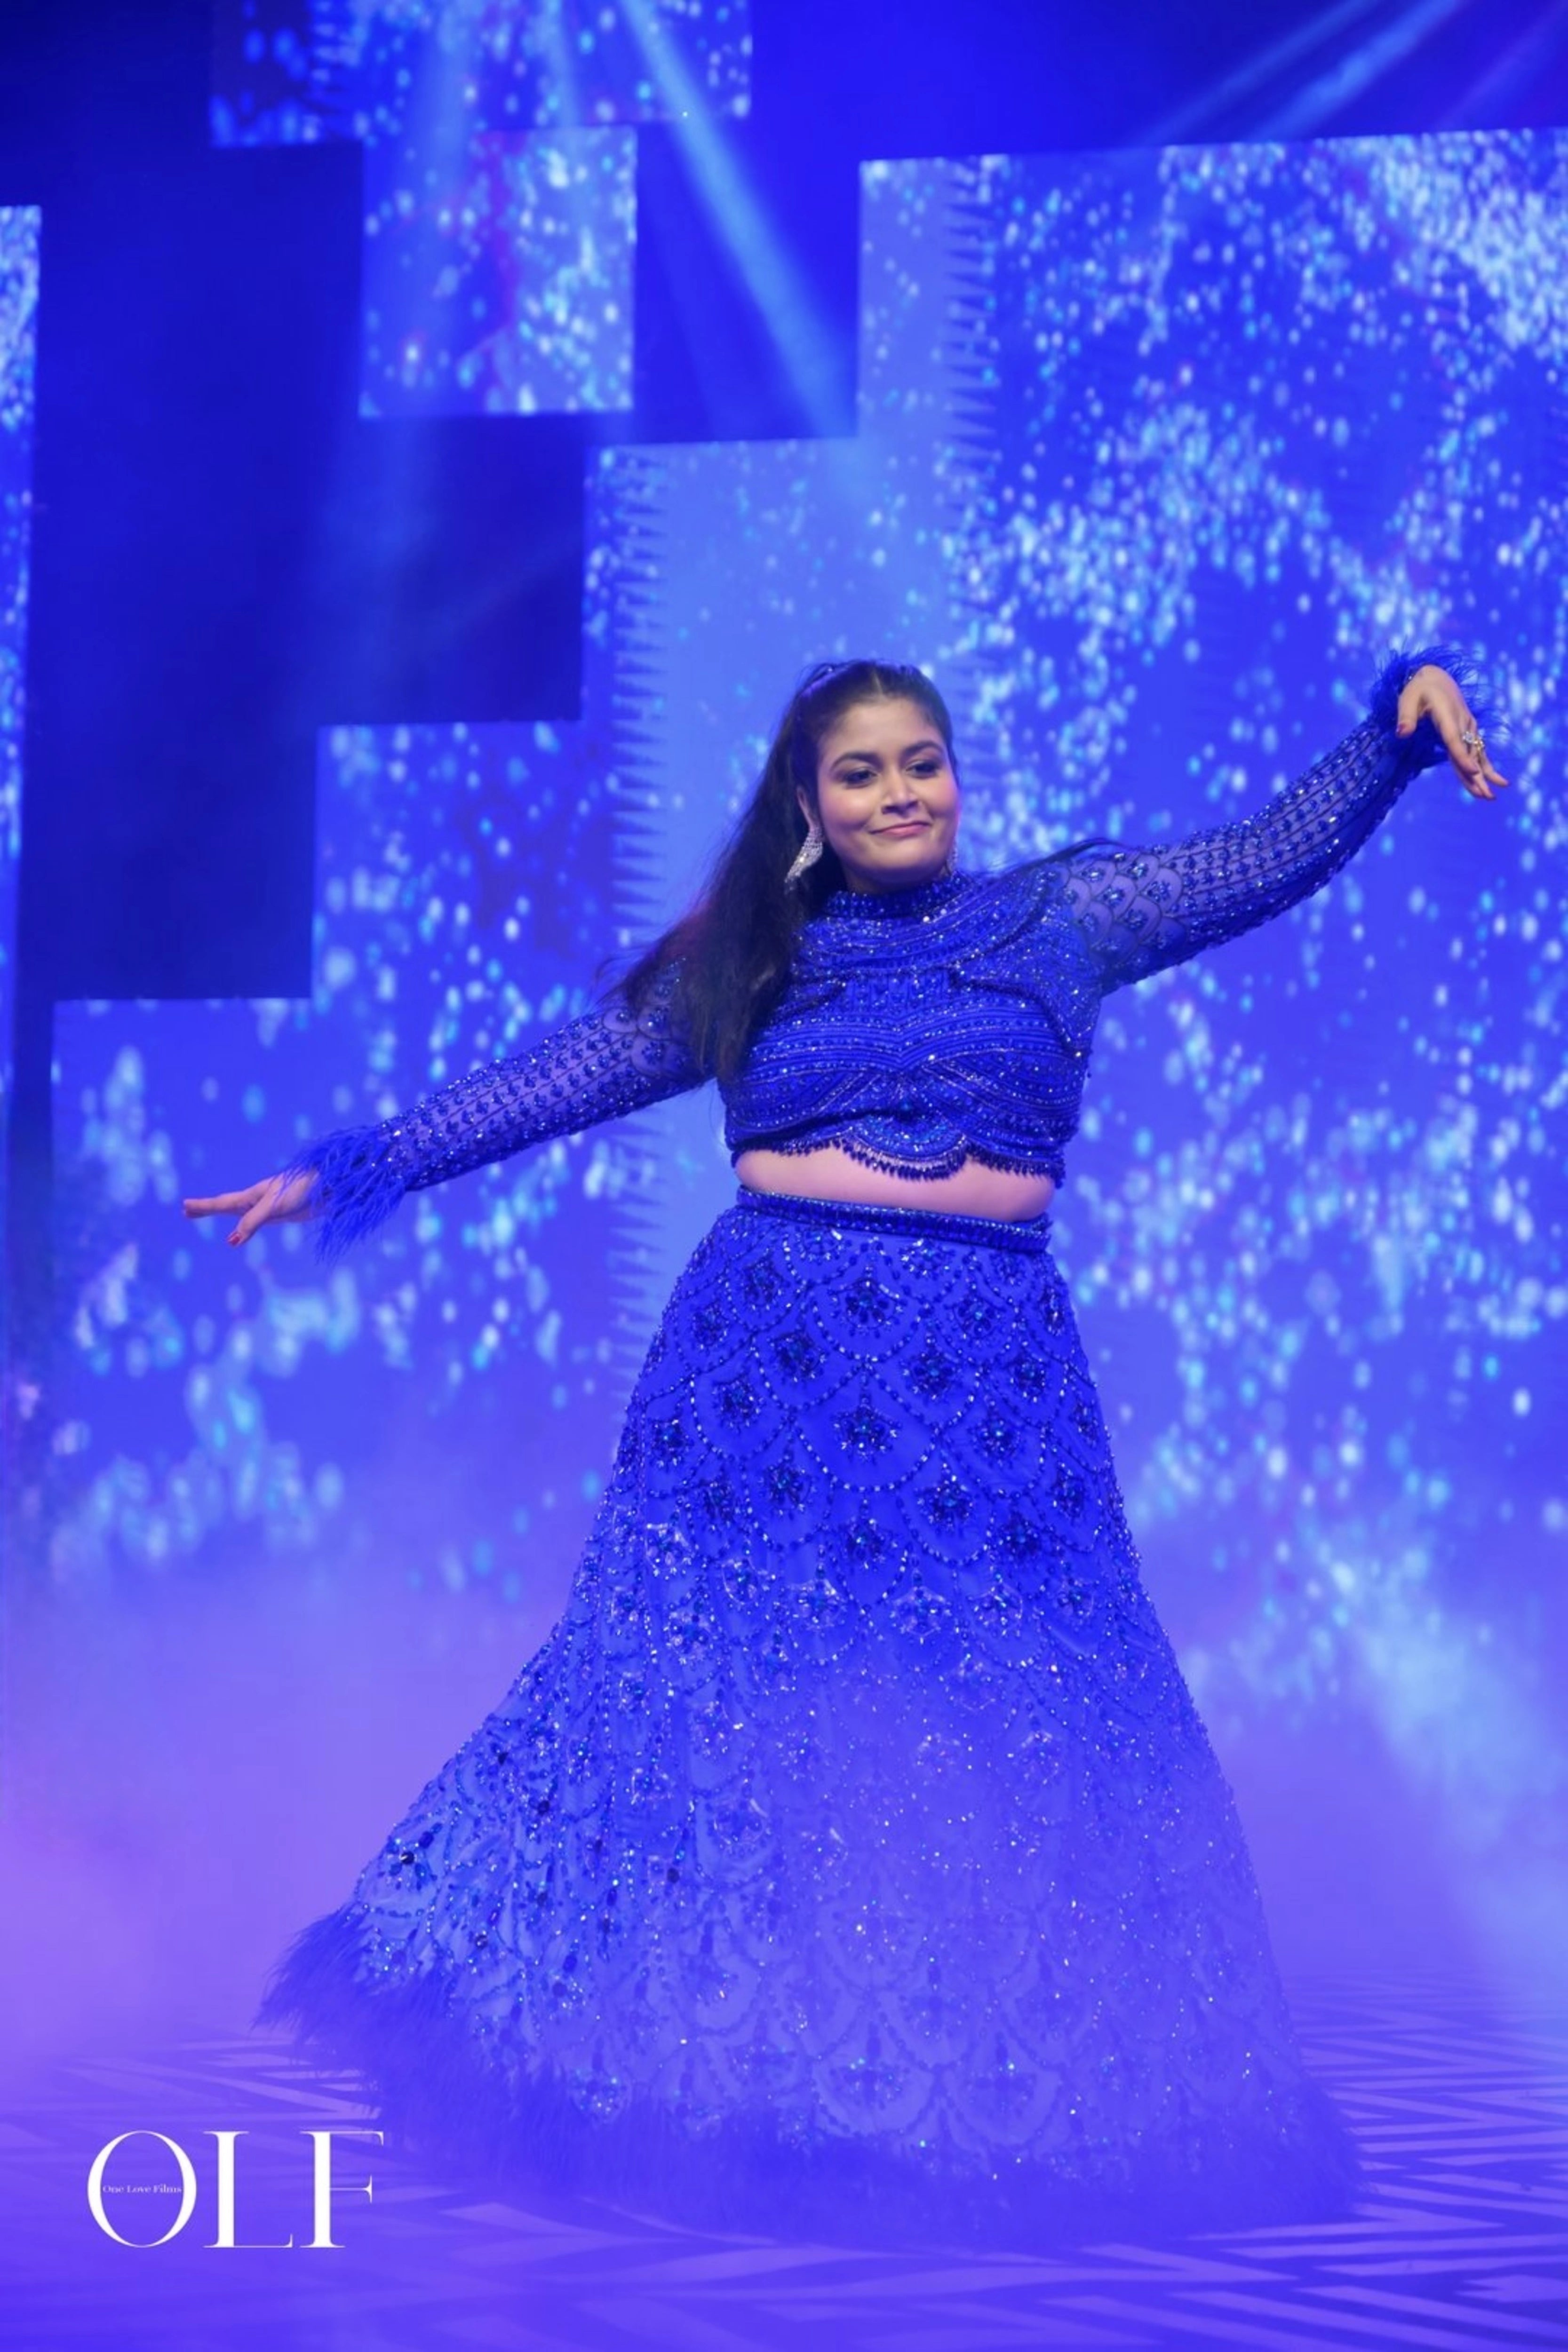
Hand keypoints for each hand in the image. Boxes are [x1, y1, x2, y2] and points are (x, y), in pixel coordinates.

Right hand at [182, 1171, 314, 1247]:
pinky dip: (245, 1226)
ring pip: (241, 1214)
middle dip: (206, 1209)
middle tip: (187, 1211)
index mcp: (252, 1196)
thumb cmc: (301, 1190)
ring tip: (210, 1214)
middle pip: (226, 1206)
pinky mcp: (283, 1213)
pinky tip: (245, 1231)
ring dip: (224, 1216)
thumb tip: (233, 1241)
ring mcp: (269, 1207)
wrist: (331, 1186)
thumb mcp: (273, 1206)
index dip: (203, 1206)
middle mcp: (257, 1201)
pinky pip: (257, 1221)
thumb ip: (253, 1221)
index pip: (221, 1203)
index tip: (184, 1206)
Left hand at [1396, 665, 1508, 801]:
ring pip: (1475, 754)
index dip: (1463, 756)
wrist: (1435, 677)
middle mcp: (1461, 721)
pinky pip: (1477, 751)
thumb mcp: (1407, 699)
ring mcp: (1468, 726)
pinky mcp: (1469, 730)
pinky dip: (1485, 767)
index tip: (1473, 772)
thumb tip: (1402, 733)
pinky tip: (1496, 782)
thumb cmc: (1418, 689)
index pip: (1454, 739)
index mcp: (1446, 714)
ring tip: (1490, 797)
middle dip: (1477, 775)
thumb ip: (1405, 717)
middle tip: (1486, 796)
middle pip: (1469, 752)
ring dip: (1483, 776)